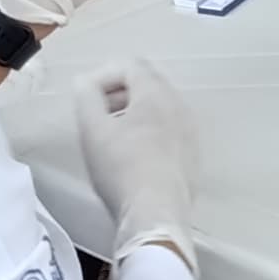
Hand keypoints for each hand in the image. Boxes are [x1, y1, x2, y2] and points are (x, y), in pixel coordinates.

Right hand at [76, 61, 198, 268]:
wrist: (157, 214)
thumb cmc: (121, 168)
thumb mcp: (93, 130)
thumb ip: (86, 98)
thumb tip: (86, 83)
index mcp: (156, 93)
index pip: (130, 65)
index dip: (102, 75)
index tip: (85, 97)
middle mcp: (179, 105)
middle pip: (147, 84)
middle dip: (117, 93)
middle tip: (95, 115)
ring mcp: (190, 131)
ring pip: (159, 109)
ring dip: (133, 113)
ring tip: (111, 136)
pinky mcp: (193, 156)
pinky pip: (169, 131)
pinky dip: (149, 133)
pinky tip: (133, 157)